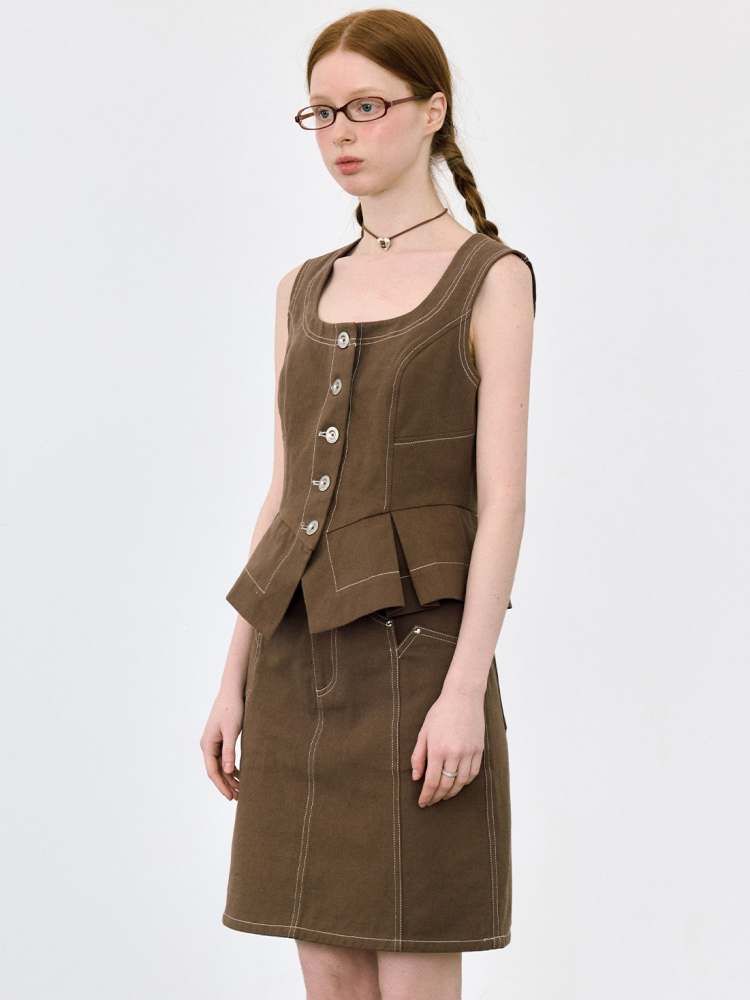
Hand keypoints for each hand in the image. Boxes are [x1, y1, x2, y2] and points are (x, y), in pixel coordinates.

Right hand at [200, 687, 243, 799]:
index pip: (213, 771)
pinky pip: (225, 758)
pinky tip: (241, 774)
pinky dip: (232, 768)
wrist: (232, 691)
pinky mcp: (221, 738)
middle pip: (216, 771)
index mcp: (208, 744)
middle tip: (238, 798)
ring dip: (230, 778)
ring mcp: (214, 742)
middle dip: (227, 784)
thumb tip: (229, 771)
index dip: (222, 785)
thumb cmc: (232, 708)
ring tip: (241, 790)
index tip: (231, 797)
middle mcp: (208, 745)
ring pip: (221, 765)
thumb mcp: (232, 730)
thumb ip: (229, 750)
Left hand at [410, 684, 485, 806]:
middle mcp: (454, 754)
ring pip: (461, 782)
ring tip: (443, 795)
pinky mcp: (478, 750)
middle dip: (437, 797)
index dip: (426, 795)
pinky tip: (458, 784)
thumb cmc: (440, 712)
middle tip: (431, 801)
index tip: (422, 803)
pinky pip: (473, 773)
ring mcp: (468, 753)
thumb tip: (416, 777)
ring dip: (451, 793)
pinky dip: (465, 782)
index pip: (431, 781)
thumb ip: (418, 756)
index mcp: (437, 749)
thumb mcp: (424, 732)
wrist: (463, 697)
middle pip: (446, 785)